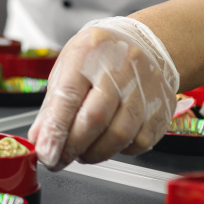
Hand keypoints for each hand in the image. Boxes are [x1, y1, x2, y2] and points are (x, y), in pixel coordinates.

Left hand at [28, 18, 178, 169]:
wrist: (147, 44)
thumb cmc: (100, 57)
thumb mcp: (69, 66)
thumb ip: (54, 104)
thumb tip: (41, 139)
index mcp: (90, 51)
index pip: (69, 96)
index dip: (56, 130)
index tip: (46, 153)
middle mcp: (121, 67)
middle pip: (95, 117)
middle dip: (72, 146)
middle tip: (59, 159)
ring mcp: (146, 87)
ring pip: (119, 135)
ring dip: (95, 153)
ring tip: (82, 152)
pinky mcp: (162, 108)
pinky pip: (139, 142)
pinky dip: (119, 151)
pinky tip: (108, 143)